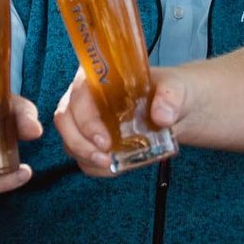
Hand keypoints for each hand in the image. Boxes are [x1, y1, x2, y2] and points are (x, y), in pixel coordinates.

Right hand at [53, 67, 190, 177]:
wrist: (177, 108)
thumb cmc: (171, 91)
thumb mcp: (176, 88)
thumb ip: (170, 97)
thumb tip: (162, 116)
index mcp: (101, 76)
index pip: (79, 93)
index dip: (85, 119)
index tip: (104, 141)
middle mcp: (88, 97)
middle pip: (65, 119)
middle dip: (80, 143)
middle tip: (104, 158)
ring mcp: (88, 120)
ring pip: (69, 139)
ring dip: (85, 156)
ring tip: (109, 165)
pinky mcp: (94, 139)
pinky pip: (82, 155)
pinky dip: (94, 166)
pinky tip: (113, 168)